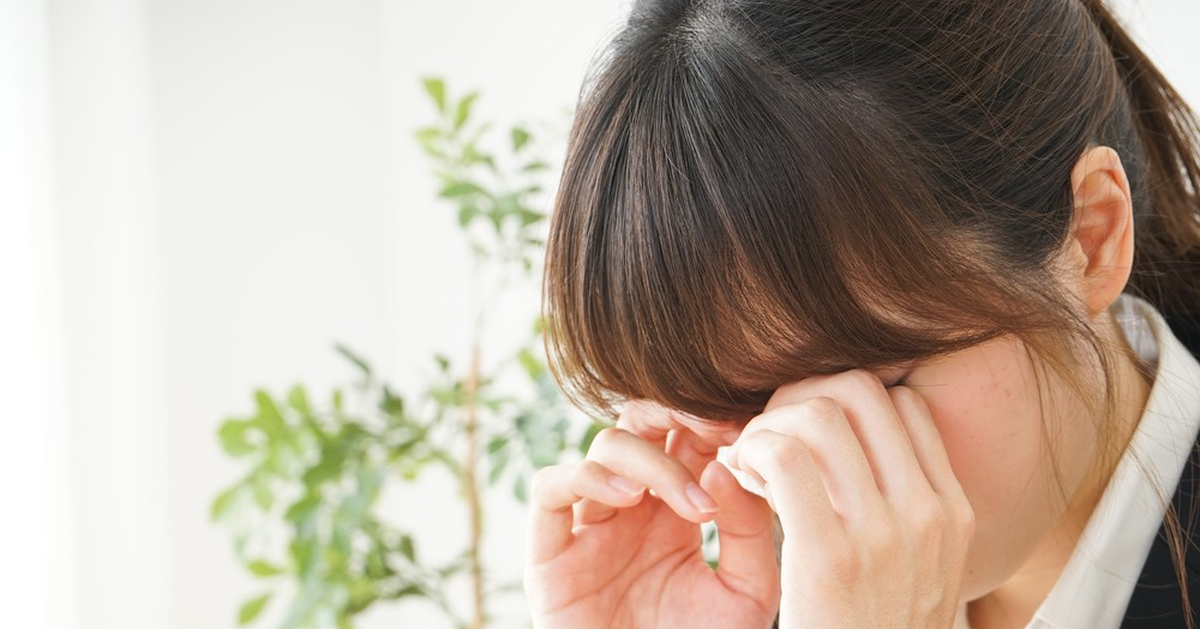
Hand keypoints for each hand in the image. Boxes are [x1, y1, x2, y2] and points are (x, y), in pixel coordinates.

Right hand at [524, 401, 780, 628]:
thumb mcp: (748, 592)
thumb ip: (750, 529)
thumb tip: (722, 465)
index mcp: (679, 508)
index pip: (688, 434)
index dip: (712, 418)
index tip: (745, 425)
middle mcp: (633, 506)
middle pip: (642, 421)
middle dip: (675, 413)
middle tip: (715, 430)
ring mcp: (590, 523)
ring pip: (605, 446)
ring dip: (649, 459)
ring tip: (689, 506)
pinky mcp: (550, 549)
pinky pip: (551, 486)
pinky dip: (586, 477)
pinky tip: (626, 500)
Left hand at [725, 371, 973, 627]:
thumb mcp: (911, 568)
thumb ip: (896, 503)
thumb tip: (850, 438)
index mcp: (951, 511)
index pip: (900, 401)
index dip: (841, 403)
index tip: (804, 435)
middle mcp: (928, 513)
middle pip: (858, 390)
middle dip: (798, 399)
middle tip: (767, 437)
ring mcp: (885, 532)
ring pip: (816, 414)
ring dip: (768, 427)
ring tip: (751, 465)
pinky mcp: (830, 555)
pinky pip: (783, 457)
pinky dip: (751, 454)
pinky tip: (740, 482)